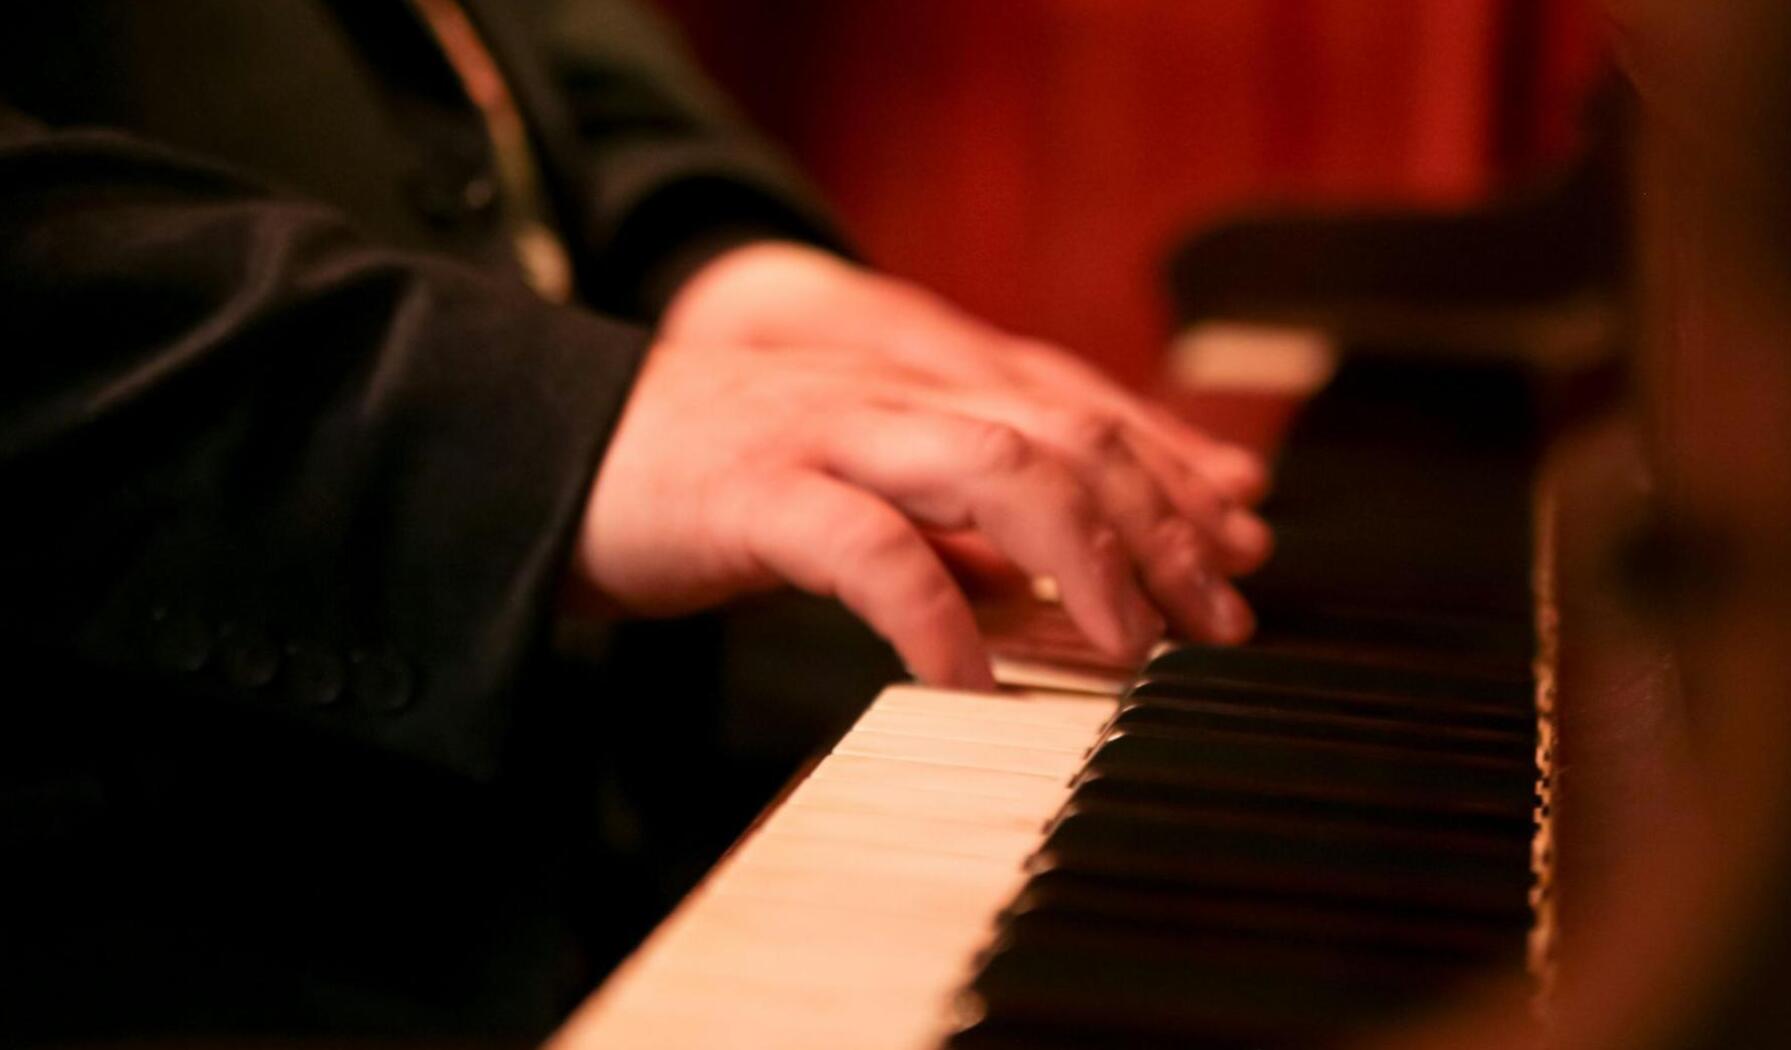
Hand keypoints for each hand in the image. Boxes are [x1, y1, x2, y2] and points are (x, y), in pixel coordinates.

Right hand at [569, 336, 1262, 690]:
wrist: (536, 450)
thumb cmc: (700, 482)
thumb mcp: (847, 494)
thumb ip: (942, 528)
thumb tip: (1042, 591)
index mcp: (916, 393)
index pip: (1079, 419)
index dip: (1171, 484)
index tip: (1238, 558)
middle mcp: (888, 395)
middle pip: (1066, 435)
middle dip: (1162, 526)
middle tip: (1221, 620)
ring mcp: (825, 433)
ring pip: (995, 463)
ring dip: (1086, 556)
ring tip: (1134, 647)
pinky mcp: (755, 490)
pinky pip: (872, 548)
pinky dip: (940, 618)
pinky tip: (975, 686)